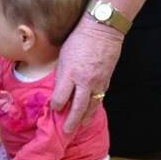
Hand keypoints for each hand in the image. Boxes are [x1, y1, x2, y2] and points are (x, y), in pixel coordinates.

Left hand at [51, 17, 123, 132]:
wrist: (103, 28)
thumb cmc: (78, 38)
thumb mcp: (63, 56)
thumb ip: (61, 75)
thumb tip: (58, 89)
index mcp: (70, 74)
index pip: (60, 98)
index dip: (56, 106)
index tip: (54, 108)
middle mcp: (84, 81)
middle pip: (77, 108)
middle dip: (71, 121)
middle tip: (66, 131)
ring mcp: (98, 82)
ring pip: (91, 106)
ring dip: (85, 117)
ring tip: (80, 125)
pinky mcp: (107, 80)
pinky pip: (100, 97)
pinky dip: (95, 106)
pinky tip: (91, 111)